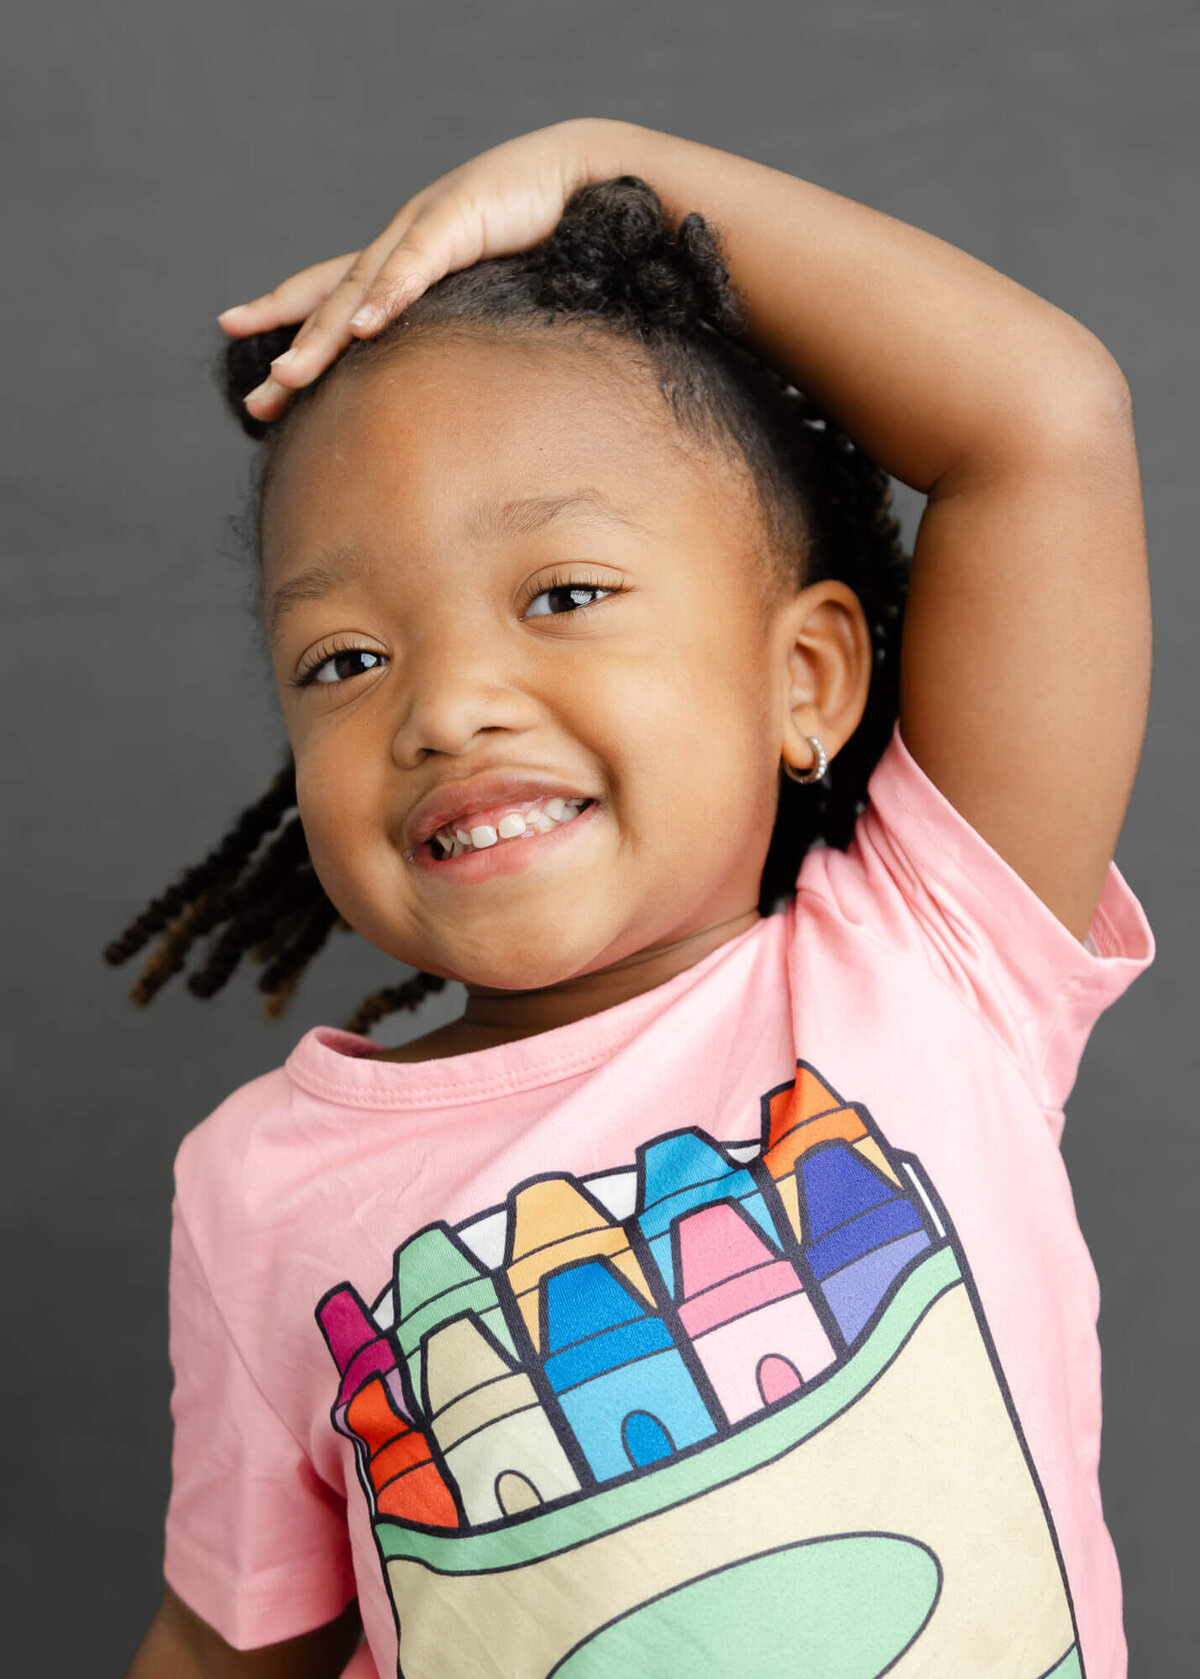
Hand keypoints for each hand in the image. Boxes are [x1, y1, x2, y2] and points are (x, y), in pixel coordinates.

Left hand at [217, 118, 625, 422]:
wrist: (585, 173)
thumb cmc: (546, 229)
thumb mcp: (491, 289)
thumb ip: (460, 326)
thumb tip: (457, 384)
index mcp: (404, 256)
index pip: (333, 290)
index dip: (285, 313)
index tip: (245, 343)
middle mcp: (400, 240)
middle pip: (332, 302)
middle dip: (291, 351)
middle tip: (257, 399)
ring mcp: (423, 228)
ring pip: (360, 290)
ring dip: (322, 337)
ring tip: (287, 376)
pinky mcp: (458, 220)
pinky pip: (415, 265)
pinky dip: (387, 297)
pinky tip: (362, 328)